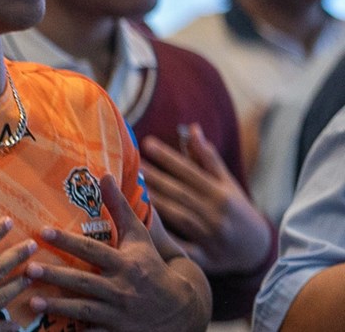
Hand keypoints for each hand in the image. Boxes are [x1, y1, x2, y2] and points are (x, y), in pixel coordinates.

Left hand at [30, 175, 208, 330]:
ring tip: (31, 301)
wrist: (182, 309)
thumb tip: (104, 174)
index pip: (93, 251)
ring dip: (59, 306)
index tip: (44, 231)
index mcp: (125, 264)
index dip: (69, 241)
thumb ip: (119, 208)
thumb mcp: (139, 237)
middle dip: (57, 276)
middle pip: (85, 281)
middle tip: (28, 269)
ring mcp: (119, 314)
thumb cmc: (151, 266)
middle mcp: (122, 288)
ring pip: (85, 310)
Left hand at [139, 125, 271, 273]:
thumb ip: (207, 158)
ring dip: (154, 202)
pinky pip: (181, 248)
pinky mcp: (205, 259)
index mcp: (221, 194)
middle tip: (129, 163)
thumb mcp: (227, 184)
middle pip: (180, 193)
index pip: (191, 172)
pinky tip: (142, 225)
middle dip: (154, 178)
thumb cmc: (236, 210)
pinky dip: (164, 238)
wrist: (258, 250)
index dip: (168, 158)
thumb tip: (191, 128)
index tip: (146, 143)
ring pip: (178, 217)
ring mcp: (211, 237)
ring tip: (129, 188)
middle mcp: (216, 214)